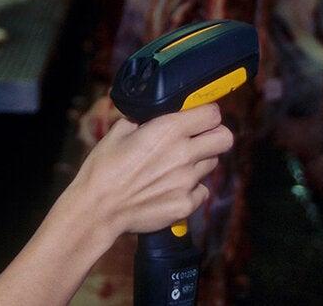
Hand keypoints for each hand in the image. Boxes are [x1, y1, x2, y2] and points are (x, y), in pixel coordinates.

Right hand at [73, 103, 233, 235]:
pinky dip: (190, 189)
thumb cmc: (103, 169)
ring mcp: (187, 182)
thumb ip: (144, 120)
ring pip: (212, 164)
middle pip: (225, 138)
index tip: (200, 116)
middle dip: (215, 135)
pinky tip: (171, 188)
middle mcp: (184, 154)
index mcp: (168, 130)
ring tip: (175, 166)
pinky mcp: (186, 205)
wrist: (97, 209)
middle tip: (199, 138)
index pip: (212, 113)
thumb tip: (153, 116)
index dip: (207, 113)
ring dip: (199, 162)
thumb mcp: (118, 131)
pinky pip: (201, 192)